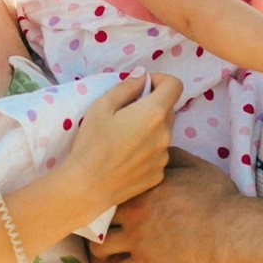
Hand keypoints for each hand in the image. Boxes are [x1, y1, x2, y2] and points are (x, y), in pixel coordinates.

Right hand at [63, 72, 183, 208]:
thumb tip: (142, 75)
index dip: (160, 80)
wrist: (87, 187)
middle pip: (169, 110)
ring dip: (150, 129)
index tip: (143, 86)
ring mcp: (164, 157)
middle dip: (152, 105)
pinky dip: (148, 149)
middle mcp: (166, 134)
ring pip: (163, 133)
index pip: (175, 86)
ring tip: (124, 138)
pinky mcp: (159, 174)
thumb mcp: (101, 106)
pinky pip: (158, 153)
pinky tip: (126, 157)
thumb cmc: (91, 143)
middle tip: (127, 113)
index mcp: (154, 113)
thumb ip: (126, 87)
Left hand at [90, 153, 240, 262]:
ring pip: (99, 249)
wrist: (230, 232)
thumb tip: (159, 151)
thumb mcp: (197, 168)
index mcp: (142, 188)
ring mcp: (137, 240)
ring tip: (117, 250)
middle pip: (97, 219)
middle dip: (102, 224)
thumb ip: (173, 158)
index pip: (107, 190)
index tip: (115, 204)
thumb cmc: (218, 198)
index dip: (109, 198)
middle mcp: (134, 213)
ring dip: (106, 251)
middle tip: (112, 228)